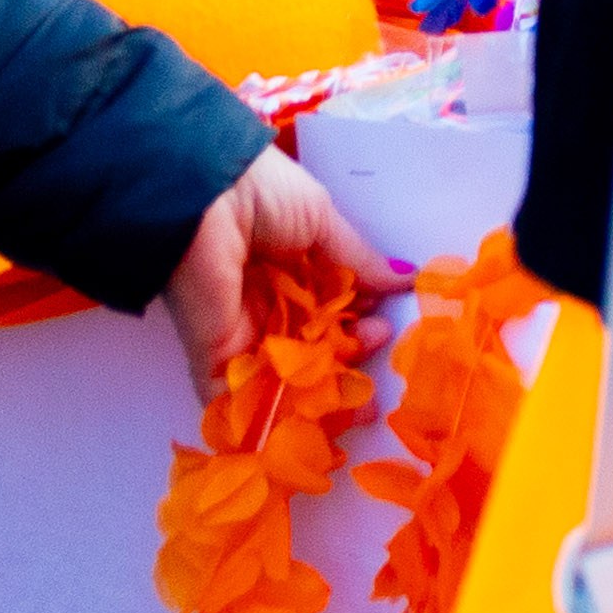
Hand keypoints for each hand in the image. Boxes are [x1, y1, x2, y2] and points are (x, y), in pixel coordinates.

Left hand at [156, 147, 397, 407]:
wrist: (206, 197)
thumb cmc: (263, 194)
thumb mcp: (321, 218)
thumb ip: (358, 260)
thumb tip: (405, 280)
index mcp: (290, 269)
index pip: (330, 310)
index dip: (360, 323)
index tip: (386, 325)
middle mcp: (266, 306)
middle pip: (312, 348)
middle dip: (349, 361)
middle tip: (377, 358)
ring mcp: (241, 337)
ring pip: (286, 380)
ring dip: (324, 395)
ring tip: (360, 400)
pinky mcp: (217, 361)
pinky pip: (247, 399)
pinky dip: (279, 415)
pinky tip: (322, 418)